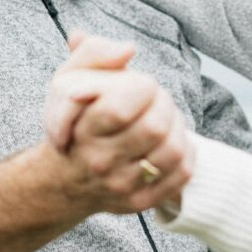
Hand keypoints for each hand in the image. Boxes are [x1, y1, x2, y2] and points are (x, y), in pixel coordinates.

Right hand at [44, 32, 194, 213]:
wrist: (65, 179)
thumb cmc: (75, 122)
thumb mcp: (69, 80)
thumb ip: (94, 54)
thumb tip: (128, 49)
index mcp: (82, 130)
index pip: (120, 108)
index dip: (141, 88)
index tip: (139, 85)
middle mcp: (99, 162)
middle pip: (153, 128)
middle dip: (164, 104)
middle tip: (156, 100)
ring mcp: (120, 186)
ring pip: (172, 150)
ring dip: (177, 127)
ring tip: (164, 120)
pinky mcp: (139, 202)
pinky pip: (181, 173)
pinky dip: (185, 152)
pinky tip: (171, 140)